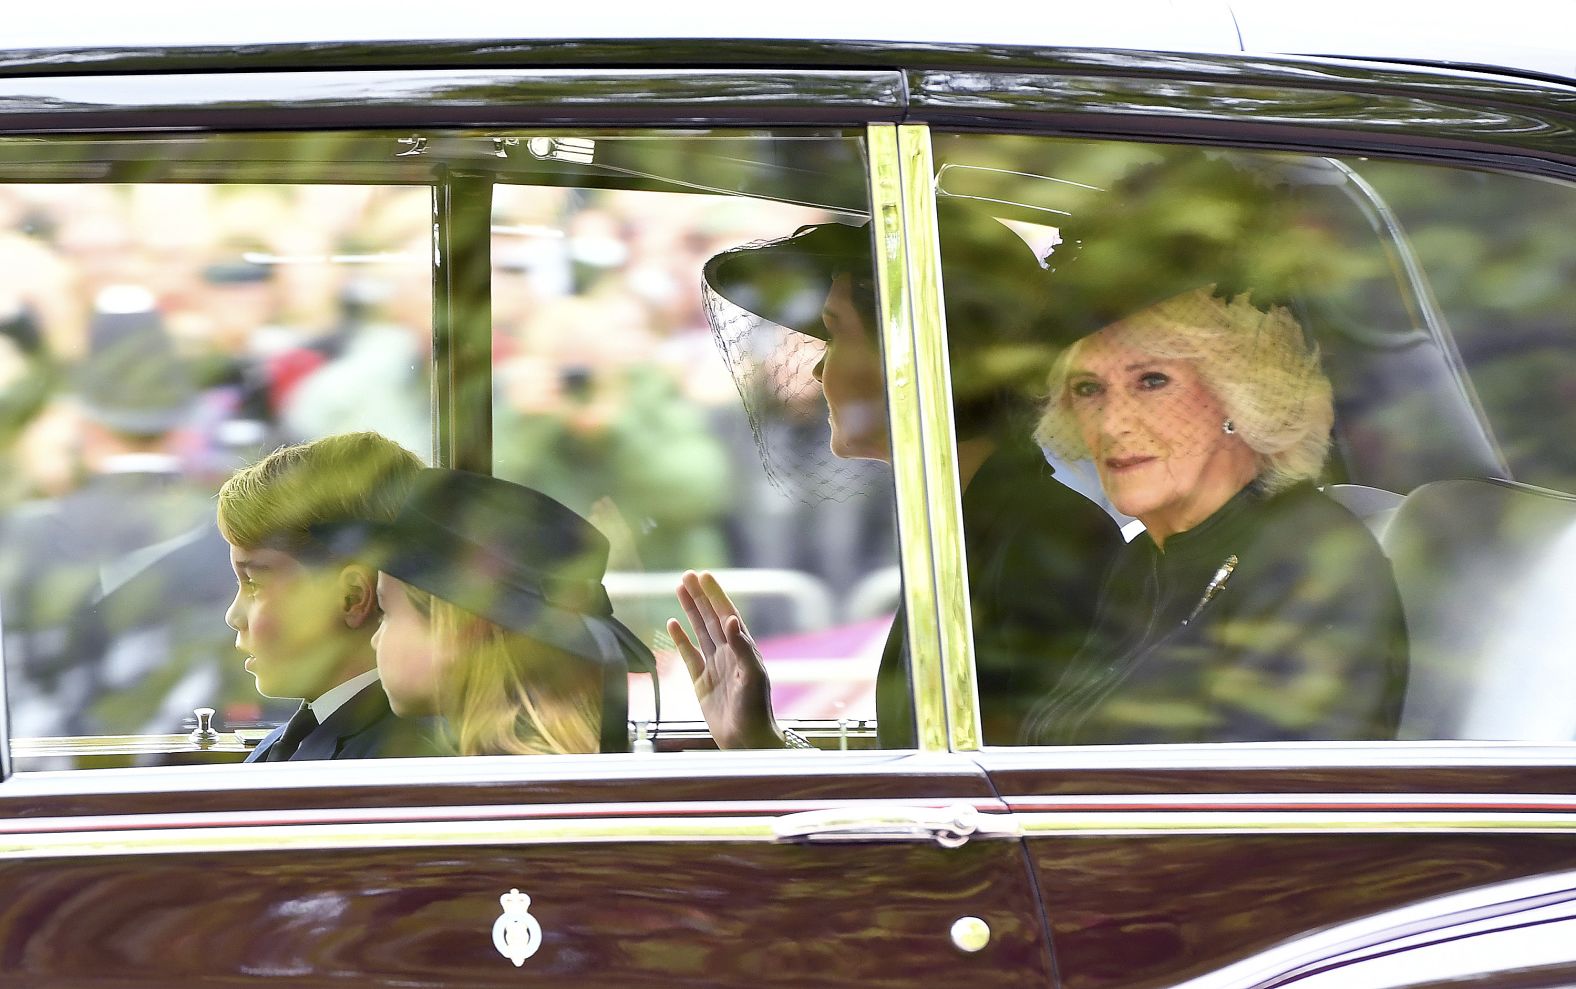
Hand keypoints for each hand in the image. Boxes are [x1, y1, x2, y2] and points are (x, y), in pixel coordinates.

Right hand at [668, 570, 783, 748]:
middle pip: (710, 618)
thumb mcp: (752, 677)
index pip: (727, 615)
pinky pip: (689, 654)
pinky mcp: (701, 682)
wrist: (746, 740)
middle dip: (700, 596)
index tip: (705, 576)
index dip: (716, 595)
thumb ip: (743, 648)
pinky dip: (681, 639)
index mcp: (743, 649)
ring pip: (699, 631)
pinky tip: (672, 623)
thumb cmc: (755, 709)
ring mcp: (714, 666)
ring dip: (690, 611)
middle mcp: (728, 653)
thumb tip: (732, 620)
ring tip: (680, 590)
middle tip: (687, 575)